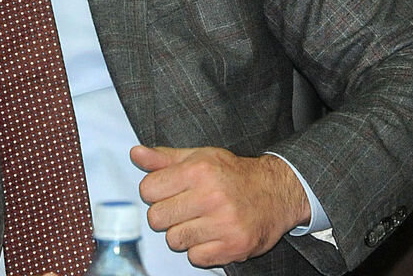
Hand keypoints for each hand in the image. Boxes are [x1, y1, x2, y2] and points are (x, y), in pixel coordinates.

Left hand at [130, 145, 310, 267]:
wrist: (277, 192)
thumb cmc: (234, 174)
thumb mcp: (200, 157)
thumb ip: (165, 159)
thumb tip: (135, 154)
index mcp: (199, 170)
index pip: (148, 189)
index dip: (154, 192)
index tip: (167, 192)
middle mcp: (211, 196)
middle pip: (157, 218)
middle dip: (165, 215)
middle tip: (183, 209)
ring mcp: (224, 224)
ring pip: (174, 240)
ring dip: (182, 234)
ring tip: (199, 222)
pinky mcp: (234, 247)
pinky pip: (195, 258)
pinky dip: (200, 250)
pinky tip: (211, 235)